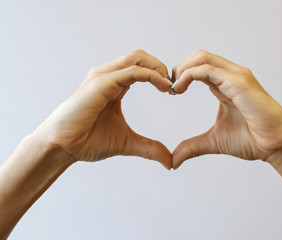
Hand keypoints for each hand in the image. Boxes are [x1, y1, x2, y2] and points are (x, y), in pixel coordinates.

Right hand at [33, 49, 172, 168]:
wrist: (62, 146)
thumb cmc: (87, 141)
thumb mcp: (127, 143)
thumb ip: (149, 148)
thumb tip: (169, 162)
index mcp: (115, 86)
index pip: (141, 68)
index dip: (159, 75)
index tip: (173, 91)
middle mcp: (109, 77)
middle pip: (141, 57)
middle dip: (161, 67)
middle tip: (174, 85)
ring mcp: (104, 77)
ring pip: (137, 58)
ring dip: (158, 67)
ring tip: (170, 85)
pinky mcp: (101, 83)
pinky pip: (132, 72)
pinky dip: (151, 75)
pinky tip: (164, 87)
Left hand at [171, 49, 281, 168]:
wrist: (276, 145)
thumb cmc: (253, 140)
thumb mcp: (214, 141)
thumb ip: (193, 147)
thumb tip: (174, 160)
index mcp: (225, 85)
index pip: (199, 67)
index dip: (181, 75)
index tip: (171, 92)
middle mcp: (230, 76)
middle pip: (198, 56)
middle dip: (179, 68)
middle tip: (169, 88)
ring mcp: (235, 76)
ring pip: (201, 57)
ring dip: (182, 69)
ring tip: (173, 87)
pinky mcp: (238, 82)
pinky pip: (207, 69)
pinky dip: (188, 75)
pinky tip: (179, 88)